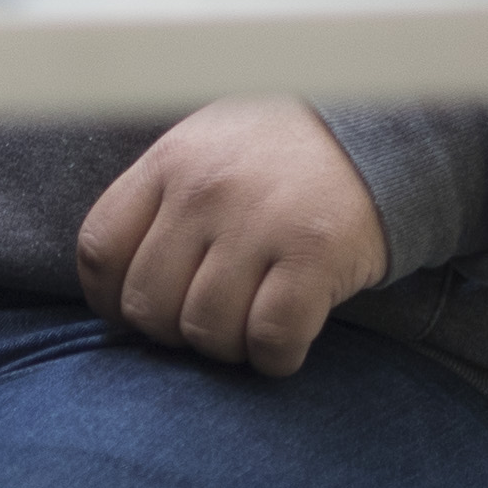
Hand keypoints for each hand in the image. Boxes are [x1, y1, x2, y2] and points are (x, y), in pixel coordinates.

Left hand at [77, 99, 392, 377]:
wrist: (386, 129)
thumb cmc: (284, 154)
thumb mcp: (208, 148)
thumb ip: (161, 202)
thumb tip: (120, 289)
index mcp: (171, 160)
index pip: (101, 250)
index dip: (112, 300)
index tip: (141, 310)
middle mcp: (206, 188)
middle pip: (148, 305)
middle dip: (175, 330)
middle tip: (212, 316)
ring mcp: (260, 220)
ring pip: (206, 331)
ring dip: (228, 347)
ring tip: (253, 321)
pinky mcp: (315, 253)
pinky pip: (271, 340)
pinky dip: (275, 358)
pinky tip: (288, 339)